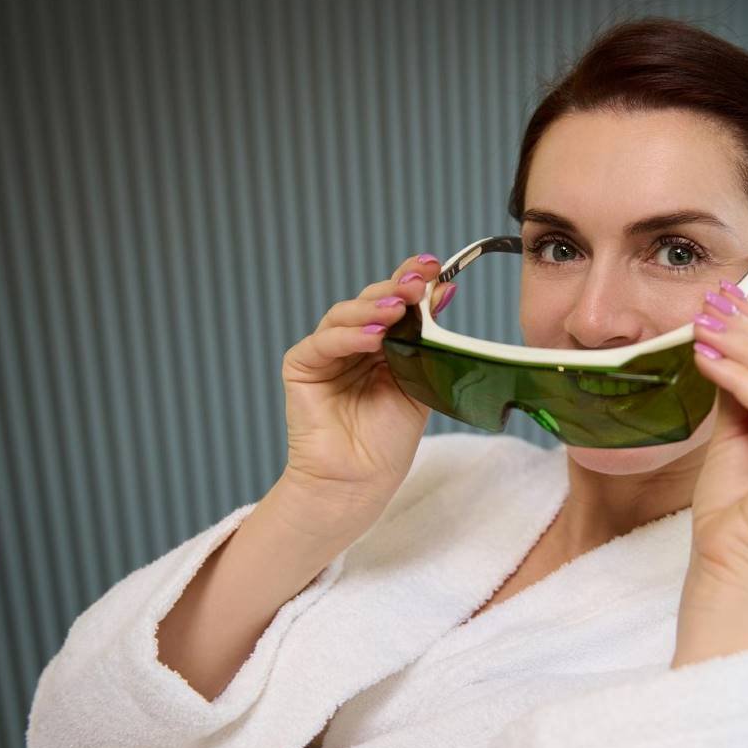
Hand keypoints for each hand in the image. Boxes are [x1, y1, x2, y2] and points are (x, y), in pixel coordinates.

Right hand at [280, 252, 456, 515]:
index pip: (394, 301)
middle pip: (371, 302)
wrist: (361, 480)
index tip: (433, 266)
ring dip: (373, 309)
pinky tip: (372, 337)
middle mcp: (352, 341)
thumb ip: (428, 339)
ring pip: (345, 316)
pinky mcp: (301, 366)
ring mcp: (326, 352)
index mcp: (382, 342)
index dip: (410, 280)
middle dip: (396, 289)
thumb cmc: (388, 438)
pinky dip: (347, 337)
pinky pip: (323, 343)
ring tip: (398, 308)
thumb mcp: (419, 381)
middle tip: (418, 283)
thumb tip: (446, 290)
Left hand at [682, 278, 747, 610]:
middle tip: (710, 300)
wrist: (726, 568)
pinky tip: (705, 359)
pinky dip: (739, 379)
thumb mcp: (738, 432)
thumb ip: (744, 387)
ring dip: (741, 346)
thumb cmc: (731, 509)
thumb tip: (730, 331)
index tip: (724, 297)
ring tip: (701, 324)